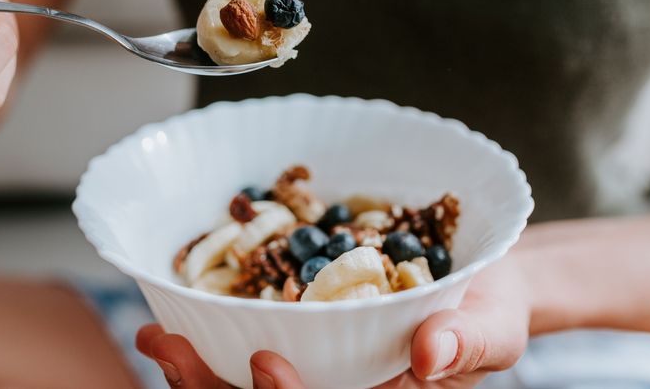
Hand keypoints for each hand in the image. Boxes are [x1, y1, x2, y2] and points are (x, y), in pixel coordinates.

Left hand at [137, 256, 529, 387]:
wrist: (477, 278)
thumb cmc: (489, 306)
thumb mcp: (493, 325)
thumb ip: (467, 341)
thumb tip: (431, 355)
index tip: (265, 364)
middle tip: (168, 348)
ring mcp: (312, 370)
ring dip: (194, 371)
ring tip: (155, 337)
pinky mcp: (296, 339)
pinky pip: (242, 351)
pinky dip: (206, 340)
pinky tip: (171, 319)